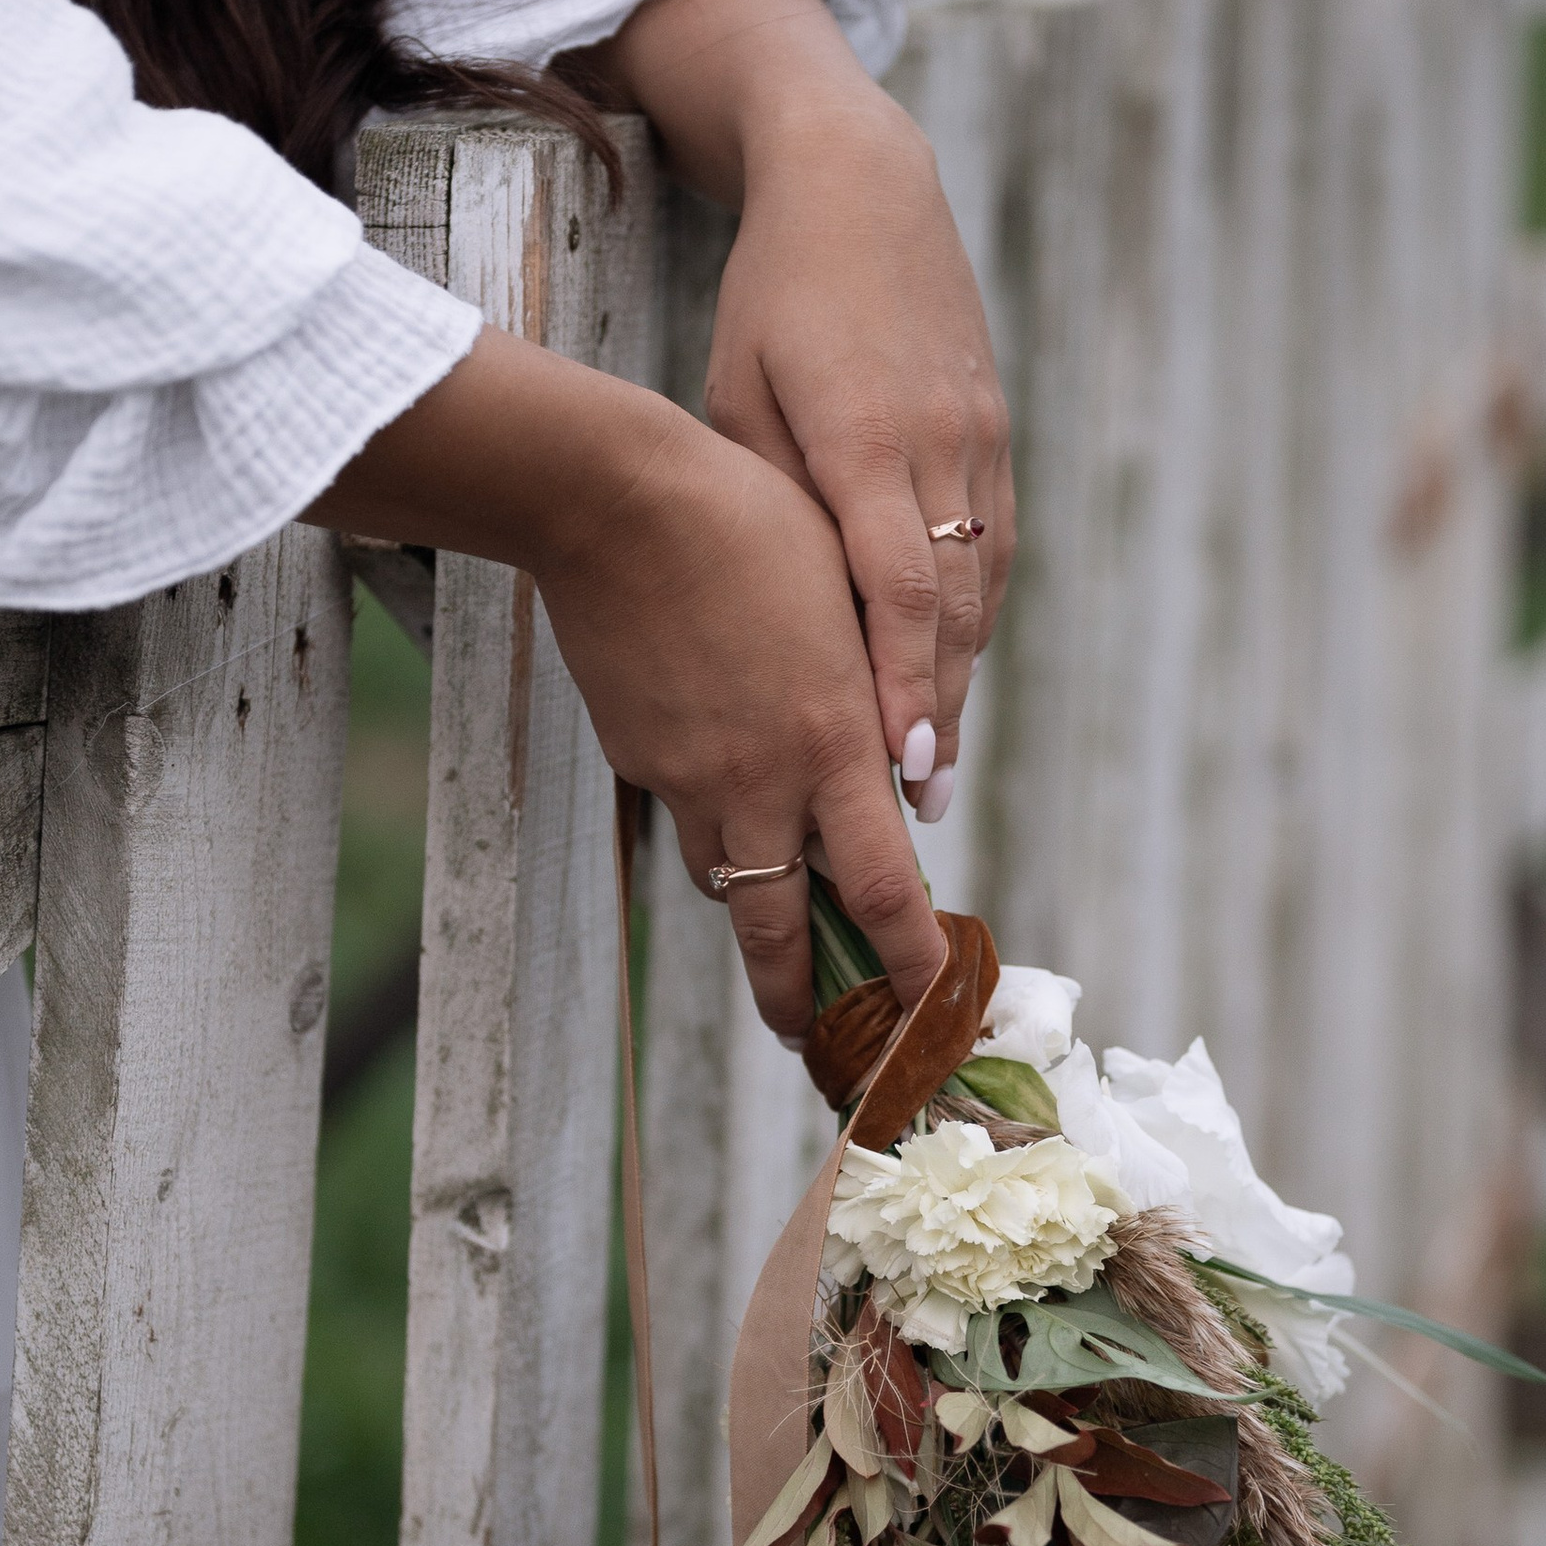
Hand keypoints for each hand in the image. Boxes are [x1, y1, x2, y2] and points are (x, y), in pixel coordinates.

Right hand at [321, 330, 941, 1036]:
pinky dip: (709, 824)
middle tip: (816, 1043)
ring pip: (725, 881)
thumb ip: (872, 699)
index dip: (911, 968)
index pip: (886, 892)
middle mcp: (762, 783)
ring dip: (755, 908)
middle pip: (781, 934)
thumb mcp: (846, 608)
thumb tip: (892, 770)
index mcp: (833, 745)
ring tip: (773, 920)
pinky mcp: (636, 757)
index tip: (931, 1015)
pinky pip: (682, 815)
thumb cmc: (752, 525)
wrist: (614, 502)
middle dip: (802, 1004)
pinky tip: (715, 780)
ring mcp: (689, 778)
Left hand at [594, 0, 1014, 819]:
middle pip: (949, 605)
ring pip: (979, 584)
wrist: (862, 184)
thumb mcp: (738, 393)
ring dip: (958, 674)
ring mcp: (979, 438)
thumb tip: (783, 622)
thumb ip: (768, 503)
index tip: (899, 764)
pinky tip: (947, 670)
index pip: (896, 586)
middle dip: (937, 708)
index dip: (902, 681)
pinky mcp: (995, 431)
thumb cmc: (772, 295)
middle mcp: (939, 444)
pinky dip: (970, 615)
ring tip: (933, 764)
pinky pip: (990, 546)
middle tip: (921, 803)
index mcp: (865, 434)